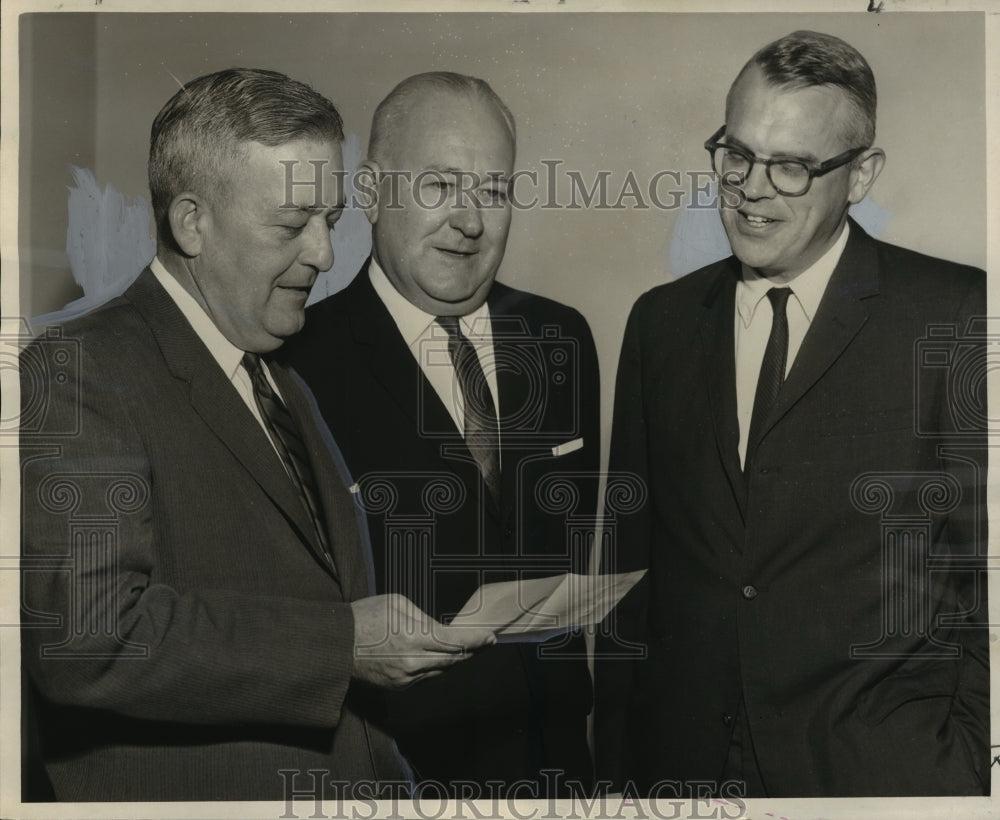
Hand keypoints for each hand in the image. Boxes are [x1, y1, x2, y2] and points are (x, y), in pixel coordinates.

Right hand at [350, 594, 495, 689]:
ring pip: (441, 670)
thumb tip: (441, 631)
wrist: (337, 644)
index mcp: (413, 638)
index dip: (476, 641)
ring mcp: (405, 678)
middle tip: (484, 643)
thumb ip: (425, 619)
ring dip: (453, 659)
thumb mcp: (398, 603)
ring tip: (463, 647)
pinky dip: (435, 666)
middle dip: (471, 651)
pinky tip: (437, 656)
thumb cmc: (366, 617)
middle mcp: (412, 662)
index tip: (490, 638)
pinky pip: (426, 677)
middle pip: (453, 660)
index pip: (455, 643)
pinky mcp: (398, 686)